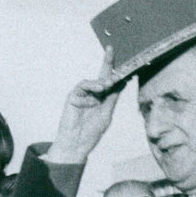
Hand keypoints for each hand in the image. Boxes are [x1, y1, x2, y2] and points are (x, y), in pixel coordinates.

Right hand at [45, 49, 124, 163]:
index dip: (112, 66)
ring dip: (101, 81)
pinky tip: (96, 94)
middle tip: (115, 66)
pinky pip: (82, 87)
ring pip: (93, 81)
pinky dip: (91, 89)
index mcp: (102, 98)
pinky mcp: (73, 96)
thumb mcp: (107, 113)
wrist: (77, 144)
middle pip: (101, 76)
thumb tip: (122, 82)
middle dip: (108, 66)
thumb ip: (113, 97)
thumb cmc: (91, 132)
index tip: (116, 52)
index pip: (109, 79)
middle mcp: (92, 94)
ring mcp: (82, 95)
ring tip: (108, 84)